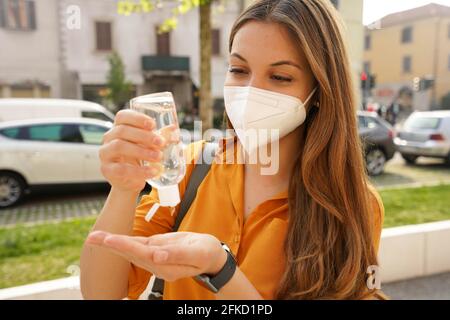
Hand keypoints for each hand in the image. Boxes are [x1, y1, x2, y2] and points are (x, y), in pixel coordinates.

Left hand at [85, 231, 227, 281]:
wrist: (210, 255)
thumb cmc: (206, 253)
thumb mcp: (197, 254)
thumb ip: (178, 255)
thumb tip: (157, 256)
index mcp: (166, 266)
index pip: (142, 255)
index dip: (126, 247)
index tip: (110, 240)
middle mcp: (156, 264)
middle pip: (130, 254)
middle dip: (111, 245)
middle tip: (93, 238)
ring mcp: (154, 257)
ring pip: (130, 249)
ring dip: (112, 243)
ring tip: (95, 237)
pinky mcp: (154, 248)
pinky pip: (136, 245)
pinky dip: (122, 241)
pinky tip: (111, 238)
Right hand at [99, 110, 166, 192]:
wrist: (129, 181)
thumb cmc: (139, 158)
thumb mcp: (149, 146)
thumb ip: (159, 137)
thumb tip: (173, 128)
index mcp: (119, 127)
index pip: (122, 116)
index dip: (137, 118)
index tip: (152, 124)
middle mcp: (109, 138)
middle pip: (122, 130)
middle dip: (143, 136)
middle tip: (161, 143)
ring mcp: (106, 154)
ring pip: (119, 147)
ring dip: (141, 151)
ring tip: (158, 157)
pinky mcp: (107, 170)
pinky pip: (121, 169)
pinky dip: (139, 170)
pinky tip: (152, 171)